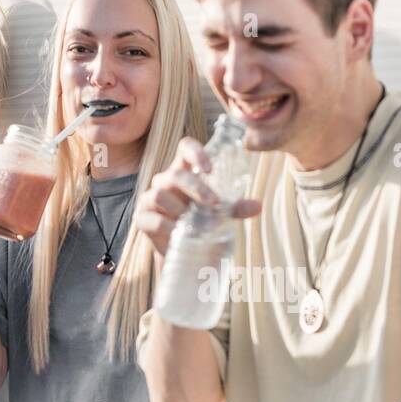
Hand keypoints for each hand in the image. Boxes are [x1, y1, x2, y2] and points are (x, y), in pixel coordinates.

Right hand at [135, 137, 260, 256]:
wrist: (184, 253)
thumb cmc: (201, 224)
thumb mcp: (221, 214)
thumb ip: (236, 207)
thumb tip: (258, 206)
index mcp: (185, 171)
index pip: (185, 148)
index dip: (195, 152)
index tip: (209, 168)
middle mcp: (166, 180)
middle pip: (175, 174)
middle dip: (195, 188)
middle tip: (213, 203)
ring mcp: (151, 198)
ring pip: (160, 193)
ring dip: (180, 209)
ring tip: (193, 224)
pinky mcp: (142, 217)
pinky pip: (153, 218)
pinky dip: (167, 225)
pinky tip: (178, 233)